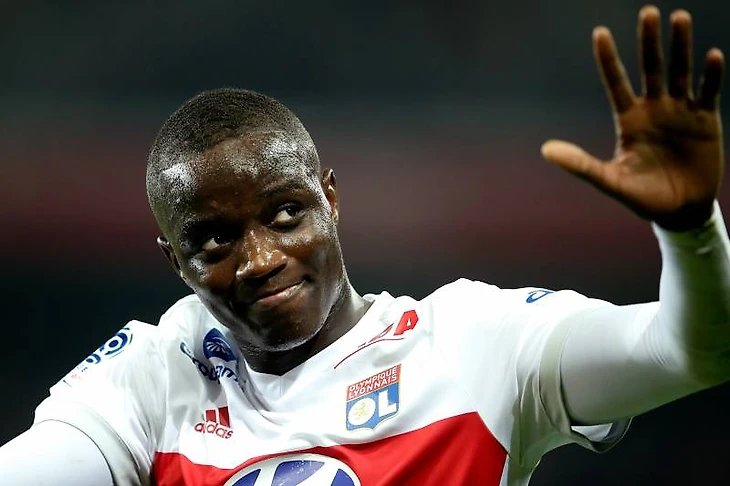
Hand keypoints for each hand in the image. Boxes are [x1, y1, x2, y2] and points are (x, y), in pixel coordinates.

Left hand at [541, 6, 724, 230]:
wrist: (680, 212)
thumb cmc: (642, 196)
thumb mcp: (610, 181)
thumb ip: (581, 164)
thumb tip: (545, 150)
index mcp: (629, 120)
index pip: (615, 82)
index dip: (608, 59)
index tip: (599, 32)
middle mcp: (654, 109)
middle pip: (650, 68)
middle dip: (650, 41)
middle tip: (649, 12)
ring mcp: (680, 112)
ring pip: (680, 72)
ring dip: (681, 46)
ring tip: (680, 18)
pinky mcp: (705, 120)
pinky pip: (709, 92)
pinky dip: (710, 76)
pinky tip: (711, 56)